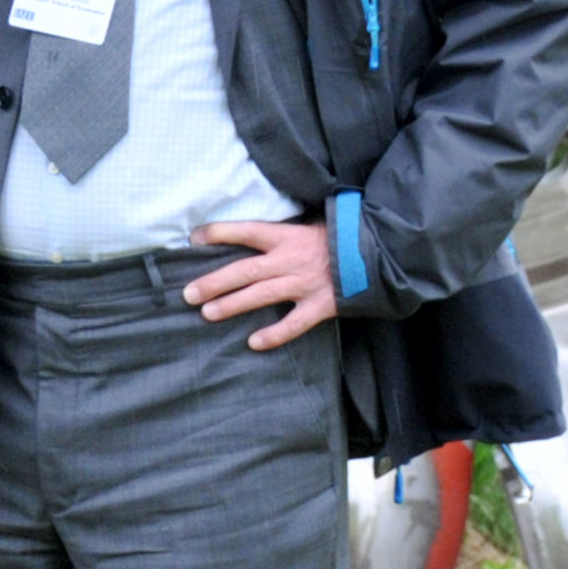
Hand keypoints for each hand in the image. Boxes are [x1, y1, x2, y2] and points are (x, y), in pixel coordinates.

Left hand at [184, 218, 336, 350]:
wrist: (379, 255)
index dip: (221, 233)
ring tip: (207, 313)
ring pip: (263, 295)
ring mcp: (305, 284)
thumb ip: (284, 232)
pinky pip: (294, 324)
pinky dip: (274, 334)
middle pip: (246, 270)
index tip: (194, 238)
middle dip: (215, 282)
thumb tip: (251, 234)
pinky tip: (253, 343)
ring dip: (233, 305)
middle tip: (188, 293)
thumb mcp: (311, 225)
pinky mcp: (321, 305)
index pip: (248, 231)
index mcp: (288, 236)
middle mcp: (292, 260)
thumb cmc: (340, 239)